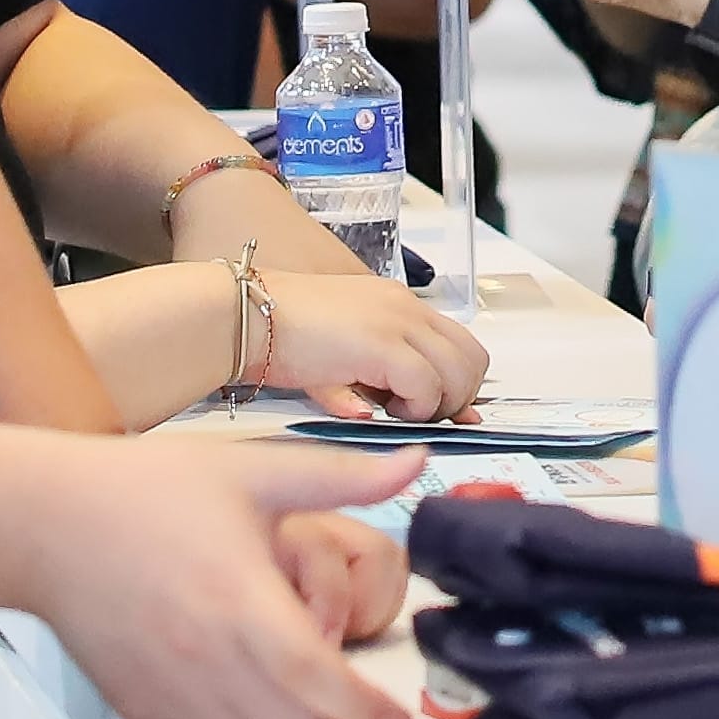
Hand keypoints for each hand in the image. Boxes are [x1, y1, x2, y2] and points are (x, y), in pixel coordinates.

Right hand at [23, 440, 421, 718]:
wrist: (47, 523)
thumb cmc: (139, 493)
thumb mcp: (252, 470)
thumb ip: (342, 475)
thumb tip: (415, 463)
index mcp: (239, 599)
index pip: (321, 684)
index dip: (368, 710)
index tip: (396, 714)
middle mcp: (206, 657)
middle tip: (366, 712)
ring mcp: (172, 691)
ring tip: (319, 715)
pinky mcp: (145, 709)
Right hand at [258, 269, 490, 421]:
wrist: (245, 316)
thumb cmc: (279, 336)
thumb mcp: (344, 354)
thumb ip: (385, 376)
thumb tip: (425, 410)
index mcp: (397, 303)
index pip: (461, 343)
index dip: (461, 383)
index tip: (444, 411)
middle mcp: (405, 306)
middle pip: (473, 358)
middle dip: (457, 397)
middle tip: (419, 416)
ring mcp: (397, 322)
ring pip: (459, 373)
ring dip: (437, 404)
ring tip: (397, 412)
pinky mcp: (382, 344)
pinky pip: (427, 386)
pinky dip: (415, 408)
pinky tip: (381, 410)